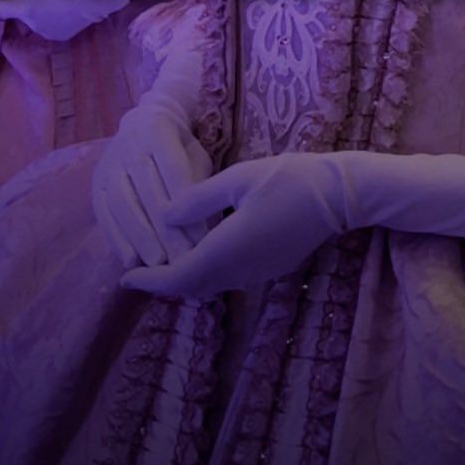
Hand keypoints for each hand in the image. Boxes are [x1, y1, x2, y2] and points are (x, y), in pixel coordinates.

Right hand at [92, 96, 213, 270]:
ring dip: (142, 238)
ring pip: (123, 205)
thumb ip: (199, 183)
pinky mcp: (96, 185)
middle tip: (184, 261)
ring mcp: (108, 165)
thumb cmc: (179, 147)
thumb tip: (206, 224)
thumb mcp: (195, 155)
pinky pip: (104, 215)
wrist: (142, 124)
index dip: (186, 206)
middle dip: (166, 231)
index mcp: (157, 129)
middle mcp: (128, 145)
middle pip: (147, 192)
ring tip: (159, 265)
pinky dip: (118, 240)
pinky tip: (132, 262)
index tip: (201, 238)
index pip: (172, 170)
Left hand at [122, 152, 350, 298]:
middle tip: (137, 269)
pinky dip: (205, 273)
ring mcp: (257, 273)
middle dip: (163, 282)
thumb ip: (198, 199)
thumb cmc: (289, 178)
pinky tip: (199, 251)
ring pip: (210, 285)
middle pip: (192, 287)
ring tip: (162, 260)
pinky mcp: (269, 269)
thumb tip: (163, 216)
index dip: (150, 281)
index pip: (179, 277)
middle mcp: (240, 270)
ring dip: (184, 278)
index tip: (125, 278)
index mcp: (227, 249)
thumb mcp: (239, 178)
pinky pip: (227, 279)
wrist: (340, 195)